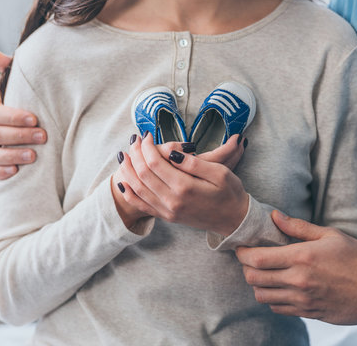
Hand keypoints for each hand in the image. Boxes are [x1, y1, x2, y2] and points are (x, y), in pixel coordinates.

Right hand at [0, 51, 46, 179]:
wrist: (36, 133)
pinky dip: (0, 172)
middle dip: (19, 135)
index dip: (13, 116)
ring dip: (11, 155)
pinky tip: (16, 171)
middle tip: (43, 136)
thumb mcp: (25, 89)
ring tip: (33, 155)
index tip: (35, 118)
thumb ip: (12, 71)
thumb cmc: (31, 107)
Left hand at [113, 133, 248, 234]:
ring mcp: (168, 211)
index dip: (148, 147)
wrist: (234, 220)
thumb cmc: (230, 193)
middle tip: (135, 139)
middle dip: (135, 154)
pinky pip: (141, 206)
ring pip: (138, 189)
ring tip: (124, 154)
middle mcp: (172, 201)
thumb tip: (173, 152)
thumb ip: (195, 163)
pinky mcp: (167, 217)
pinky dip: (129, 194)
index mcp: (185, 188)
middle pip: (143, 174)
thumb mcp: (220, 173)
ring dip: (128, 170)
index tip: (148, 135)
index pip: (155, 163)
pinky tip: (122, 182)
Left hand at [236, 210, 356, 324]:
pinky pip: (279, 309)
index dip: (243, 253)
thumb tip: (275, 216)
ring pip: (263, 297)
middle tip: (250, 260)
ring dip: (258, 285)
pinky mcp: (309, 313)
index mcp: (302, 258)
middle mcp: (298, 281)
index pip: (258, 259)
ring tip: (266, 274)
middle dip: (246, 268)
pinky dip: (273, 298)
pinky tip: (281, 288)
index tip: (242, 248)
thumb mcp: (331, 236)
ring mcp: (303, 300)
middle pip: (254, 279)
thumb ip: (299, 227)